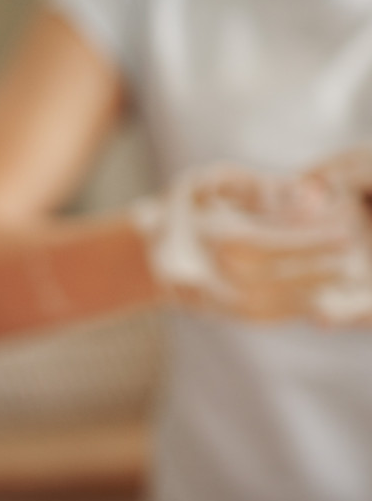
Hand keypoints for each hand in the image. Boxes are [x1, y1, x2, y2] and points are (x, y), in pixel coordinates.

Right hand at [134, 162, 368, 323]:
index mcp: (196, 237)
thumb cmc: (189, 206)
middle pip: (262, 279)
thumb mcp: (210, 182)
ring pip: (261, 306)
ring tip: (345, 279)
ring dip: (306, 294)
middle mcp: (197, 273)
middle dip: (312, 271)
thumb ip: (252, 186)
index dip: (303, 242)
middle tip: (353, 262)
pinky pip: (256, 318)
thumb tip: (299, 193)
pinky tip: (319, 297)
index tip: (342, 234)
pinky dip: (290, 310)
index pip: (258, 244)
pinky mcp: (214, 314)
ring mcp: (203, 298)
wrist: (148, 246)